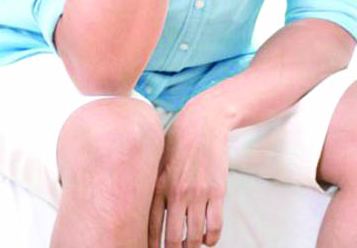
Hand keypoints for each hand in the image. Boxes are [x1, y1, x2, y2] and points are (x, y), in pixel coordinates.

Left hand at [149, 100, 229, 247]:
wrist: (204, 122)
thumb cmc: (178, 141)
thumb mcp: (157, 161)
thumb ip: (151, 186)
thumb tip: (139, 209)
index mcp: (159, 187)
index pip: (151, 229)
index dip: (151, 246)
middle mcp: (177, 193)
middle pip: (173, 238)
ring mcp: (198, 193)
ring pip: (195, 236)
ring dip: (193, 247)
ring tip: (191, 246)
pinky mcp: (217, 191)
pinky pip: (215, 225)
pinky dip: (212, 238)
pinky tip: (209, 239)